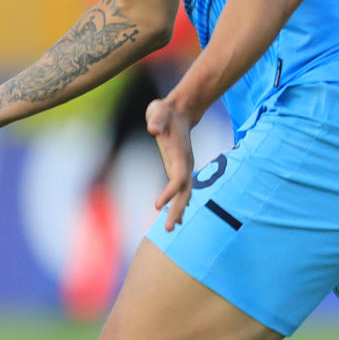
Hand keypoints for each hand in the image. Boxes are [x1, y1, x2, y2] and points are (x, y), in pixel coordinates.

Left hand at [146, 97, 197, 230]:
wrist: (179, 111)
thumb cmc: (165, 112)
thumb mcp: (158, 110)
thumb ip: (156, 119)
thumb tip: (153, 128)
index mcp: (179, 154)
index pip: (178, 178)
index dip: (169, 193)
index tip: (157, 206)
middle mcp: (185, 163)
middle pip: (185, 191)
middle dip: (178, 210)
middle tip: (169, 229)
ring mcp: (184, 166)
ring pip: (185, 193)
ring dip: (179, 210)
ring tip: (172, 228)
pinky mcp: (180, 168)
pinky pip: (182, 190)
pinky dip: (179, 203)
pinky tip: (177, 217)